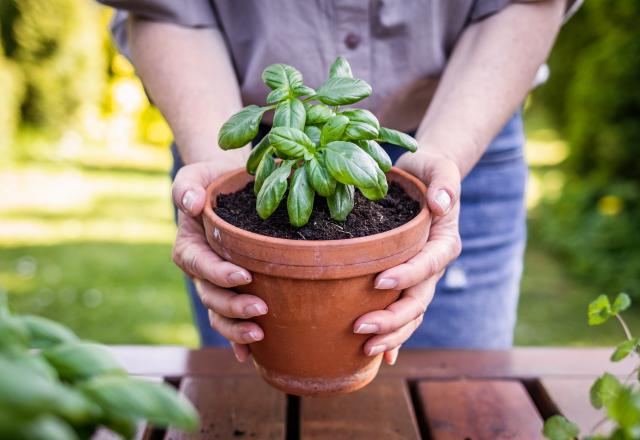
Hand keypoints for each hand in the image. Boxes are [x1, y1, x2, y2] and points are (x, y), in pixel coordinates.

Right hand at [171, 161, 267, 361]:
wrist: (229, 188)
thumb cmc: (212, 180)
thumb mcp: (196, 175)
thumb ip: (187, 188)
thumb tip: (192, 204)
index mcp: (190, 246)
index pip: (200, 265)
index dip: (219, 273)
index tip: (243, 276)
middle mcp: (200, 271)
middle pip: (210, 296)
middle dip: (232, 307)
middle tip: (260, 310)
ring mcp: (215, 285)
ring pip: (219, 314)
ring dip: (235, 329)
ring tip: (260, 335)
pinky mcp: (232, 291)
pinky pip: (230, 320)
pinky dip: (237, 340)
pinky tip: (250, 356)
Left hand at [353, 150, 461, 364]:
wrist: (424, 181)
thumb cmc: (429, 172)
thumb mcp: (439, 167)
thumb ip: (445, 182)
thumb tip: (441, 204)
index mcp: (444, 242)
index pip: (428, 264)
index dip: (407, 275)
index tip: (378, 281)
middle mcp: (434, 266)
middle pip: (419, 299)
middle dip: (393, 318)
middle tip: (361, 326)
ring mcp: (421, 279)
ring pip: (411, 314)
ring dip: (391, 334)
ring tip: (365, 348)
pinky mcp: (406, 284)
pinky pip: (402, 314)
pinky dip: (393, 337)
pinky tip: (378, 357)